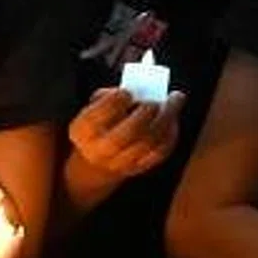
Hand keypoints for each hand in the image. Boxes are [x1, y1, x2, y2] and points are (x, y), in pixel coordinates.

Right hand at [69, 87, 186, 179]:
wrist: (96, 161)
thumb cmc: (98, 126)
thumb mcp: (91, 109)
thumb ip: (107, 97)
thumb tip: (135, 89)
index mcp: (83, 131)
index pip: (97, 117)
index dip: (114, 102)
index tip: (126, 92)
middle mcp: (100, 150)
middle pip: (127, 133)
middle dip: (145, 113)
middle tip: (155, 100)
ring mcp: (121, 162)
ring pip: (149, 143)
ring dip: (166, 119)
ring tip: (174, 101)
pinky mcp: (139, 168)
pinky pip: (160, 151)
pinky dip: (171, 133)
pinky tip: (173, 119)